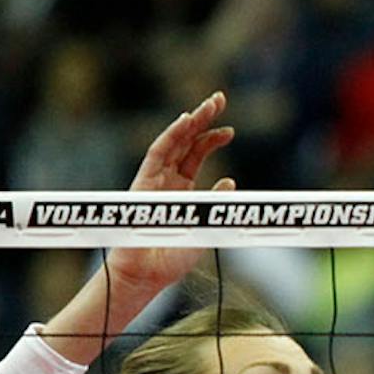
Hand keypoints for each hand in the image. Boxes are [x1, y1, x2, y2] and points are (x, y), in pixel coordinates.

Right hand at [103, 92, 236, 315]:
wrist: (146, 275)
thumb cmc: (173, 259)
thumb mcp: (205, 228)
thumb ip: (216, 204)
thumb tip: (229, 181)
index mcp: (185, 190)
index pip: (198, 155)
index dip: (213, 139)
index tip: (230, 130)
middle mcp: (169, 180)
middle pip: (187, 142)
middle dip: (204, 120)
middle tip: (220, 99)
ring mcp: (155, 180)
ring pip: (174, 142)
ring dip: (191, 121)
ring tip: (210, 105)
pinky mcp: (143, 183)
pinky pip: (158, 153)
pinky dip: (172, 135)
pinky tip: (186, 120)